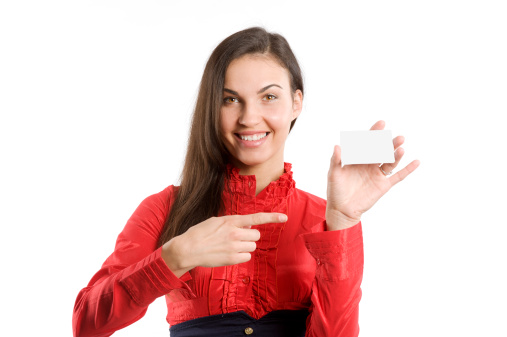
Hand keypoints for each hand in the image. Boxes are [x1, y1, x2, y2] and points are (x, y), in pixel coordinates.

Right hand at [162, 213, 286, 275]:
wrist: (187, 249)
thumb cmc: (200, 233)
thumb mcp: (216, 221)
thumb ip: (233, 222)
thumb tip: (249, 226)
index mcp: (231, 220)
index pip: (256, 218)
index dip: (272, 217)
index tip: (284, 217)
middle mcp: (235, 233)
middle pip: (256, 235)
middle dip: (249, 236)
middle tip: (236, 237)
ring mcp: (234, 247)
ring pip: (252, 246)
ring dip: (245, 246)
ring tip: (229, 246)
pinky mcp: (232, 259)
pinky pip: (247, 257)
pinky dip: (241, 256)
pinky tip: (229, 253)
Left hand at [326, 120, 419, 229]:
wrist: (342, 209)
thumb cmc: (336, 190)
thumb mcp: (334, 173)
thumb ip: (336, 160)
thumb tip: (337, 146)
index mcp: (358, 158)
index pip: (368, 143)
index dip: (374, 133)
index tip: (381, 123)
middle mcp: (369, 164)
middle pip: (382, 150)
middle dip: (389, 142)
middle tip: (396, 136)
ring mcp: (377, 174)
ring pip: (390, 161)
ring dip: (396, 154)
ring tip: (401, 146)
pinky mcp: (383, 185)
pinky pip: (398, 176)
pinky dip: (408, 169)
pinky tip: (416, 161)